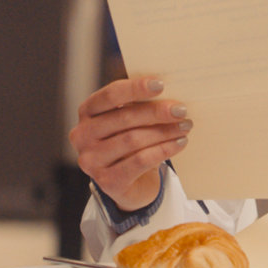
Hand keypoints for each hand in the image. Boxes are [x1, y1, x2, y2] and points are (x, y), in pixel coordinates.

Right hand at [69, 76, 190, 210]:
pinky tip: (179, 143)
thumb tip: (169, 95)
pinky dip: (163, 150)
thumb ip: (139, 105)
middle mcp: (82, 135)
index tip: (161, 85)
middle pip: (124, 118)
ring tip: (185, 126)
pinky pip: (140, 161)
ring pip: (133, 140)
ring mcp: (91, 160)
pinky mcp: (107, 181)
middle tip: (181, 109)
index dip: (135, 88)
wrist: (131, 182)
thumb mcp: (130, 120)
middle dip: (156, 112)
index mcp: (87, 112)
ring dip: (164, 131)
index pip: (110, 95)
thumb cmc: (131, 142)